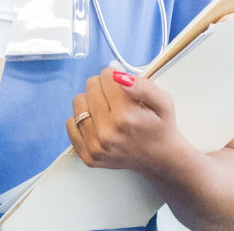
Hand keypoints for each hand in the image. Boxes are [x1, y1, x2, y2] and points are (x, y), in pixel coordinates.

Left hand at [67, 69, 190, 173]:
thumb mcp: (163, 103)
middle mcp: (108, 133)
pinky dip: (81, 118)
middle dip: (103, 87)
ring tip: (107, 109)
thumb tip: (119, 77)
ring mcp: (95, 146)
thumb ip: (144, 87)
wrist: (159, 157)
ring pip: (78, 102)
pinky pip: (70, 124)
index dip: (115, 76)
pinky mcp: (88, 155)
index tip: (122, 84)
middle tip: (116, 98)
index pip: (106, 77)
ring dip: (91, 101)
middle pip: (91, 87)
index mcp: (126, 117)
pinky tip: (97, 122)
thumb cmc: (160, 127)